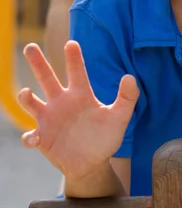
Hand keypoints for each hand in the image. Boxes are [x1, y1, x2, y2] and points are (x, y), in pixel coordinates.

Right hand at [19, 41, 138, 181]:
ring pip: (31, 102)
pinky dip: (29, 137)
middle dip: (38, 62)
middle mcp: (61, 101)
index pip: (76, 72)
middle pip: (46, 78)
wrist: (92, 164)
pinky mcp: (41, 137)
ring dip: (25, 97)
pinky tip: (34, 139)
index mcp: (80, 94)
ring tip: (26, 93)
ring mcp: (49, 118)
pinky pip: (30, 135)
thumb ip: (127, 98)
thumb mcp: (119, 118)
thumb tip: (130, 77)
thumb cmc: (105, 138)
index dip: (74, 58)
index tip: (71, 43)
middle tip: (30, 47)